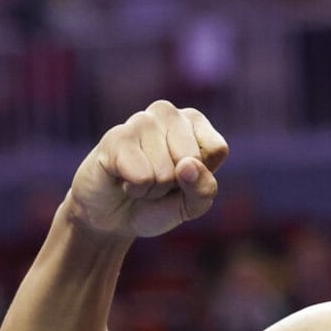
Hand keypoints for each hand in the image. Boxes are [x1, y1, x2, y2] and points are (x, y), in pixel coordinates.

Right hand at [69, 100, 228, 237]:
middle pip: (192, 159)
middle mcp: (168, 113)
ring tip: (139, 180)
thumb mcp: (193, 205)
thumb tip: (187, 165)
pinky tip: (123, 179)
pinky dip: (135, 189)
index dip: (201, 175)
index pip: (217, 149)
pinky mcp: (116, 137)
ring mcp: (140, 121)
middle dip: (176, 183)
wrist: (114, 217)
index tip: (183, 177)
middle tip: (157, 181)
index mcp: (194, 121)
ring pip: (166, 171)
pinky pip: (142, 177)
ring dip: (153, 188)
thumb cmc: (158, 203)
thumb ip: (204, 189)